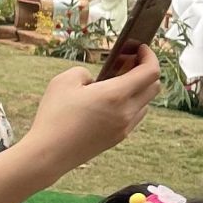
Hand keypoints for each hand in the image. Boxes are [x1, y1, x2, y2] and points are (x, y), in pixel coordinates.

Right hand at [20, 50, 161, 179]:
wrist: (48, 154)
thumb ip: (85, 72)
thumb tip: (95, 81)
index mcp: (117, 94)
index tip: (140, 47)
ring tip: (116, 81)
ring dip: (138, 89)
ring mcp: (124, 128)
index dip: (150, 56)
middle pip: (154, 87)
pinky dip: (130, 104)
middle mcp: (126, 112)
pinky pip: (134, 116)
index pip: (151, 72)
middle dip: (145, 70)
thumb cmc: (54, 115)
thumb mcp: (64, 81)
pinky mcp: (117, 139)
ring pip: (145, 103)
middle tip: (126, 61)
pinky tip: (110, 100)